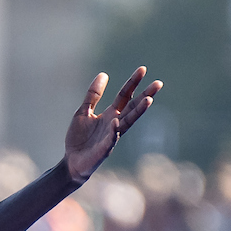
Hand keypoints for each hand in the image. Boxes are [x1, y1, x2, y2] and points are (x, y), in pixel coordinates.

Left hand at [64, 67, 160, 181]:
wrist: (71, 162)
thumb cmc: (79, 138)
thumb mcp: (83, 111)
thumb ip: (93, 95)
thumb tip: (104, 74)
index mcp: (110, 114)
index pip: (125, 95)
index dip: (133, 83)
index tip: (143, 69)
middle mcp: (115, 123)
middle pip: (133, 107)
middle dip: (145, 95)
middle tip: (158, 83)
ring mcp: (112, 136)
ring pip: (128, 122)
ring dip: (138, 111)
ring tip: (149, 100)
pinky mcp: (104, 149)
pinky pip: (110, 139)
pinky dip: (113, 131)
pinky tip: (116, 122)